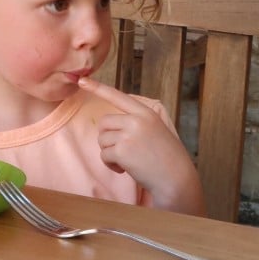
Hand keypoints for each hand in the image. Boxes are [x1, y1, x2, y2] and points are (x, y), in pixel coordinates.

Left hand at [79, 77, 204, 214]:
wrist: (177, 179)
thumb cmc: (166, 158)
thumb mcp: (156, 130)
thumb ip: (136, 122)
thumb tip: (110, 123)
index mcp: (146, 113)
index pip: (118, 96)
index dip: (98, 88)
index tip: (82, 80)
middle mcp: (137, 120)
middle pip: (104, 123)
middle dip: (108, 138)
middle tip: (124, 150)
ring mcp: (129, 134)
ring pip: (102, 139)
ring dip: (110, 153)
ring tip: (128, 161)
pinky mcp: (122, 151)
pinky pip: (104, 155)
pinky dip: (110, 164)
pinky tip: (125, 169)